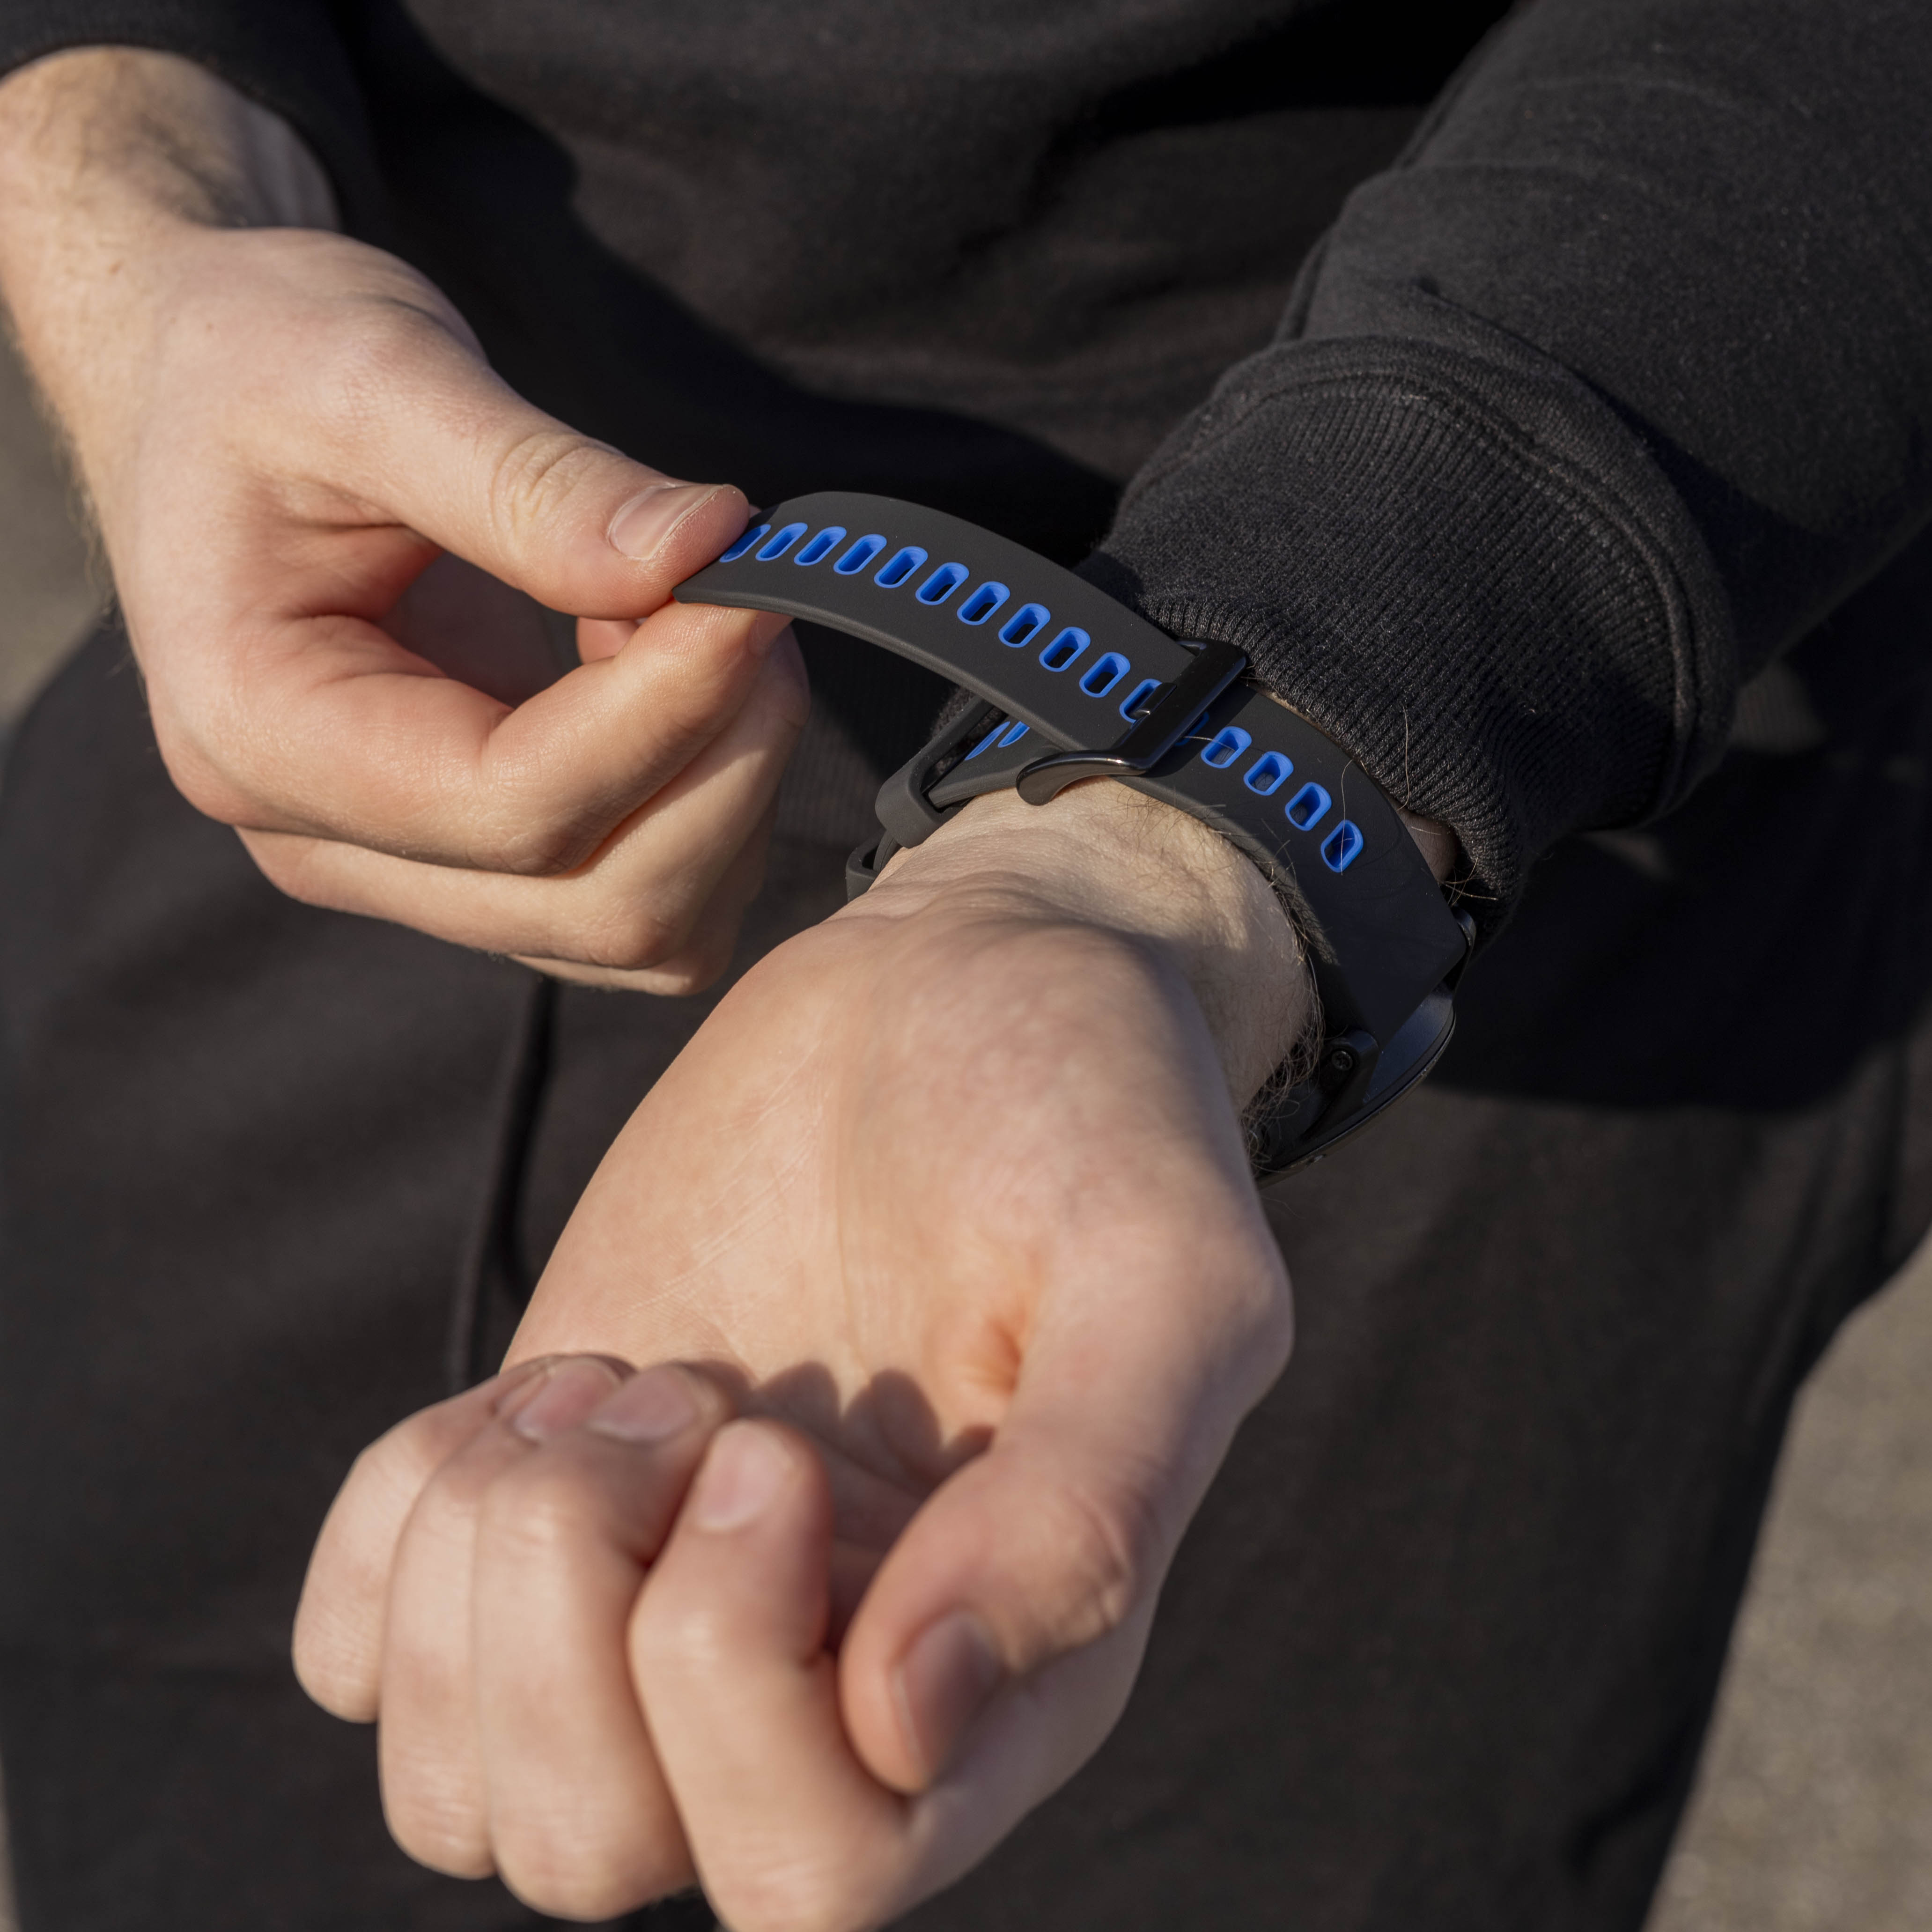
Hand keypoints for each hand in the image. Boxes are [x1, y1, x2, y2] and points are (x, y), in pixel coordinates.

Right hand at [0, 49, 804, 988]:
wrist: (199, 391)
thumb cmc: (257, 364)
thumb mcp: (372, 369)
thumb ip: (532, 478)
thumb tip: (705, 551)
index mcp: (260, 731)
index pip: (518, 803)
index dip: (672, 707)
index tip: (754, 585)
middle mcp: (326, 843)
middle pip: (601, 904)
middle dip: (724, 757)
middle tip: (748, 595)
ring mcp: (407, 871)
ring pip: (644, 927)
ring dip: (730, 784)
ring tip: (699, 619)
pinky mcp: (481, 863)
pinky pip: (646, 897)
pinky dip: (709, 800)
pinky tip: (670, 671)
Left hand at [298, 780, 1313, 1924]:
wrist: (960, 987)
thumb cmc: (1086, 1114)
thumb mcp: (1160, 1271)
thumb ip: (1089, 1504)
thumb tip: (915, 1725)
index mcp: (998, 1671)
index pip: (822, 1871)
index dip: (742, 1684)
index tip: (781, 1442)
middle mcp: (827, 1679)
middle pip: (603, 1851)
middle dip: (586, 1618)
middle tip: (688, 1398)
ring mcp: (664, 1606)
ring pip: (461, 1794)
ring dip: (488, 1569)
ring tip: (617, 1385)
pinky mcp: (552, 1508)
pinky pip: (361, 1657)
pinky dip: (397, 1532)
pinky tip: (536, 1394)